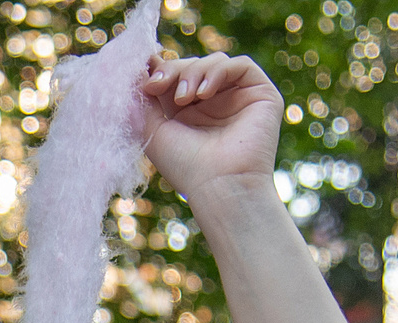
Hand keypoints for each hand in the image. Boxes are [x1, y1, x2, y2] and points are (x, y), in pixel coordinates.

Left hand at [142, 53, 284, 201]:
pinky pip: (241, 65)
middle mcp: (214, 103)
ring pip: (214, 62)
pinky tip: (204, 94)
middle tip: (157, 87)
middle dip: (173, 71)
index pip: (175, 76)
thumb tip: (136, 71)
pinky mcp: (261, 93)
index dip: (160, 69)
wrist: (219, 185)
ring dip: (193, 72)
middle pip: (193, 65)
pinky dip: (217, 72)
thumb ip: (144, 101)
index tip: (144, 74)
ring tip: (185, 98)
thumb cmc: (185, 166)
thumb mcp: (153, 130)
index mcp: (188, 111)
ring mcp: (238, 97)